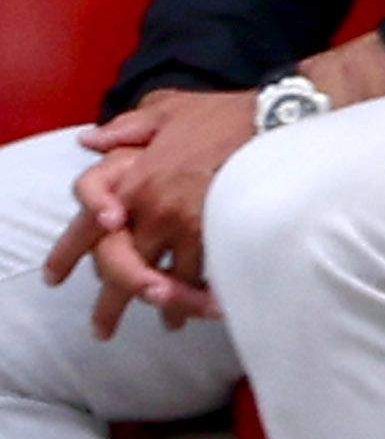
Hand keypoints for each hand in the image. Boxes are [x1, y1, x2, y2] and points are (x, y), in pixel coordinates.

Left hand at [55, 86, 261, 332]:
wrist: (275, 118)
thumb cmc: (223, 113)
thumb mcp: (166, 109)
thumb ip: (125, 128)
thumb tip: (89, 140)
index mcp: (131, 180)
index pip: (86, 227)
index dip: (67, 255)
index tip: (56, 279)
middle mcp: (150, 208)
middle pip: (119, 267)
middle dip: (111, 304)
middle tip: (103, 329)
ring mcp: (185, 224)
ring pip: (163, 281)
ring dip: (167, 306)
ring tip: (170, 323)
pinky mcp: (219, 235)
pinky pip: (203, 278)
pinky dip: (202, 297)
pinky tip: (208, 309)